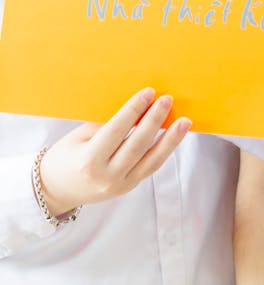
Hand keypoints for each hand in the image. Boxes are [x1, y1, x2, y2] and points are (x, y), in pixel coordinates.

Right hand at [39, 88, 190, 215]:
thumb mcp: (78, 138)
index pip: (116, 130)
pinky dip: (164, 150)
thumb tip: (134, 107)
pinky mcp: (129, 187)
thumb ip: (104, 125)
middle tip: (167, 101)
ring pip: (151, 160)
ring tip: (185, 121)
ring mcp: (120, 184)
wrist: (57, 191)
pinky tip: (174, 136)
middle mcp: (107, 175)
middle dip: (155, 121)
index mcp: (89, 160)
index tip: (148, 93)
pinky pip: (150, 167)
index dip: (133, 110)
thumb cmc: (64, 158)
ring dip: (170, 139)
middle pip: (138, 145)